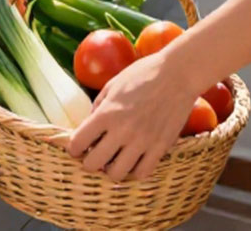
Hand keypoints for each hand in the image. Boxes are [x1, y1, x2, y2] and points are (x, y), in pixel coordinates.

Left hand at [66, 52, 197, 180]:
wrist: (178, 75)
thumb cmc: (142, 75)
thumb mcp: (111, 86)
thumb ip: (97, 108)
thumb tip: (88, 127)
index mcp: (106, 114)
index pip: (77, 143)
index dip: (73, 148)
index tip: (77, 147)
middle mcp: (122, 131)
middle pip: (93, 164)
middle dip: (89, 162)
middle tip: (94, 155)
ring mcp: (143, 142)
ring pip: (117, 174)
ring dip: (111, 170)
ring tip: (114, 160)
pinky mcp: (161, 147)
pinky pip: (142, 172)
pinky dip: (134, 171)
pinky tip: (133, 161)